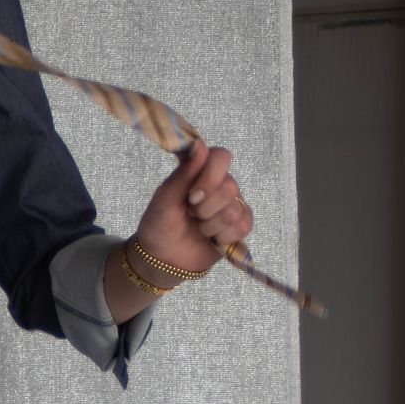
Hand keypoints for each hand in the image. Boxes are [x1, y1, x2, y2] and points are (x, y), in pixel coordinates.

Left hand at [135, 136, 254, 274]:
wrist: (164, 259)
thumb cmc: (160, 224)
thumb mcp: (165, 198)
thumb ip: (183, 173)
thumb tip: (200, 144)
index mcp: (200, 171)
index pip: (221, 157)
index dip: (210, 177)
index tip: (191, 196)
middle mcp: (220, 183)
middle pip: (230, 187)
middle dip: (206, 208)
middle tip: (190, 214)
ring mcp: (232, 204)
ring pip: (235, 210)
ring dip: (211, 225)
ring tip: (198, 228)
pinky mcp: (240, 224)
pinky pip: (244, 225)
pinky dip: (224, 236)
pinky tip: (212, 238)